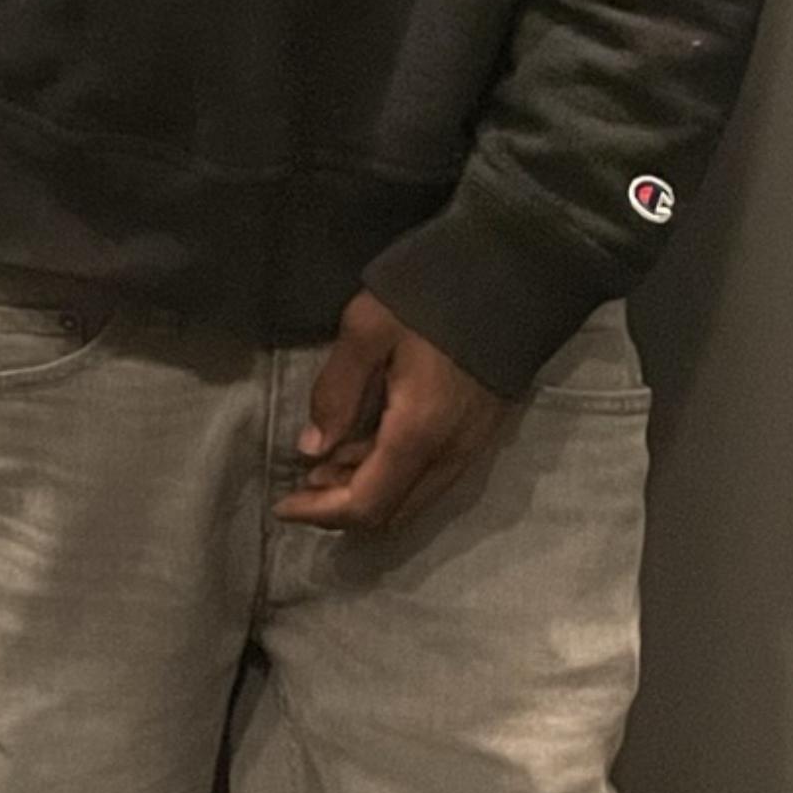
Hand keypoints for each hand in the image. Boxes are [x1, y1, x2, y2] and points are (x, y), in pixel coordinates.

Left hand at [276, 291, 513, 535]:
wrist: (510, 277)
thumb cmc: (430, 298)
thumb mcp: (365, 330)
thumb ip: (336, 392)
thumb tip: (312, 448)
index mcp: (418, 433)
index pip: (367, 504)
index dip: (322, 514)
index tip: (282, 505)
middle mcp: (450, 455)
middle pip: (391, 513)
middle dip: (340, 510)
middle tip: (299, 486)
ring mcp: (470, 448)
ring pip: (411, 497)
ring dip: (365, 491)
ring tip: (321, 465)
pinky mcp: (479, 434)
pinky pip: (429, 476)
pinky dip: (389, 474)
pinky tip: (362, 446)